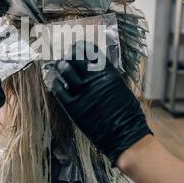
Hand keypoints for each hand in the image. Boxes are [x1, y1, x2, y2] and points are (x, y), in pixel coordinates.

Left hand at [51, 44, 151, 164]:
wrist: (126, 136)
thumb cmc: (127, 114)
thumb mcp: (121, 87)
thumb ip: (108, 76)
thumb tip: (96, 66)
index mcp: (109, 73)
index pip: (91, 51)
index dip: (81, 47)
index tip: (77, 46)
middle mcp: (95, 79)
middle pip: (75, 58)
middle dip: (69, 54)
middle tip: (65, 56)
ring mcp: (83, 93)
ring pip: (65, 71)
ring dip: (61, 67)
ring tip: (60, 66)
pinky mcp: (74, 107)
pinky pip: (59, 90)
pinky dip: (56, 84)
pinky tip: (56, 83)